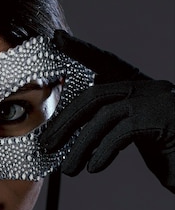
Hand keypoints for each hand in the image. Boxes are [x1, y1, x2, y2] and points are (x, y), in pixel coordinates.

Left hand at [43, 30, 174, 192]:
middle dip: (66, 121)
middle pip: (96, 94)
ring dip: (80, 145)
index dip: (81, 50)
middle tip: (48, 145)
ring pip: (105, 115)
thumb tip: (73, 136)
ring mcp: (160, 101)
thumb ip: (112, 127)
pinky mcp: (165, 119)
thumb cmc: (172, 157)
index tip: (56, 39)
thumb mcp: (138, 137)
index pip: (107, 64)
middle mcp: (152, 88)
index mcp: (143, 88)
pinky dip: (103, 151)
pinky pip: (122, 131)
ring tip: (69, 170)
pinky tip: (94, 167)